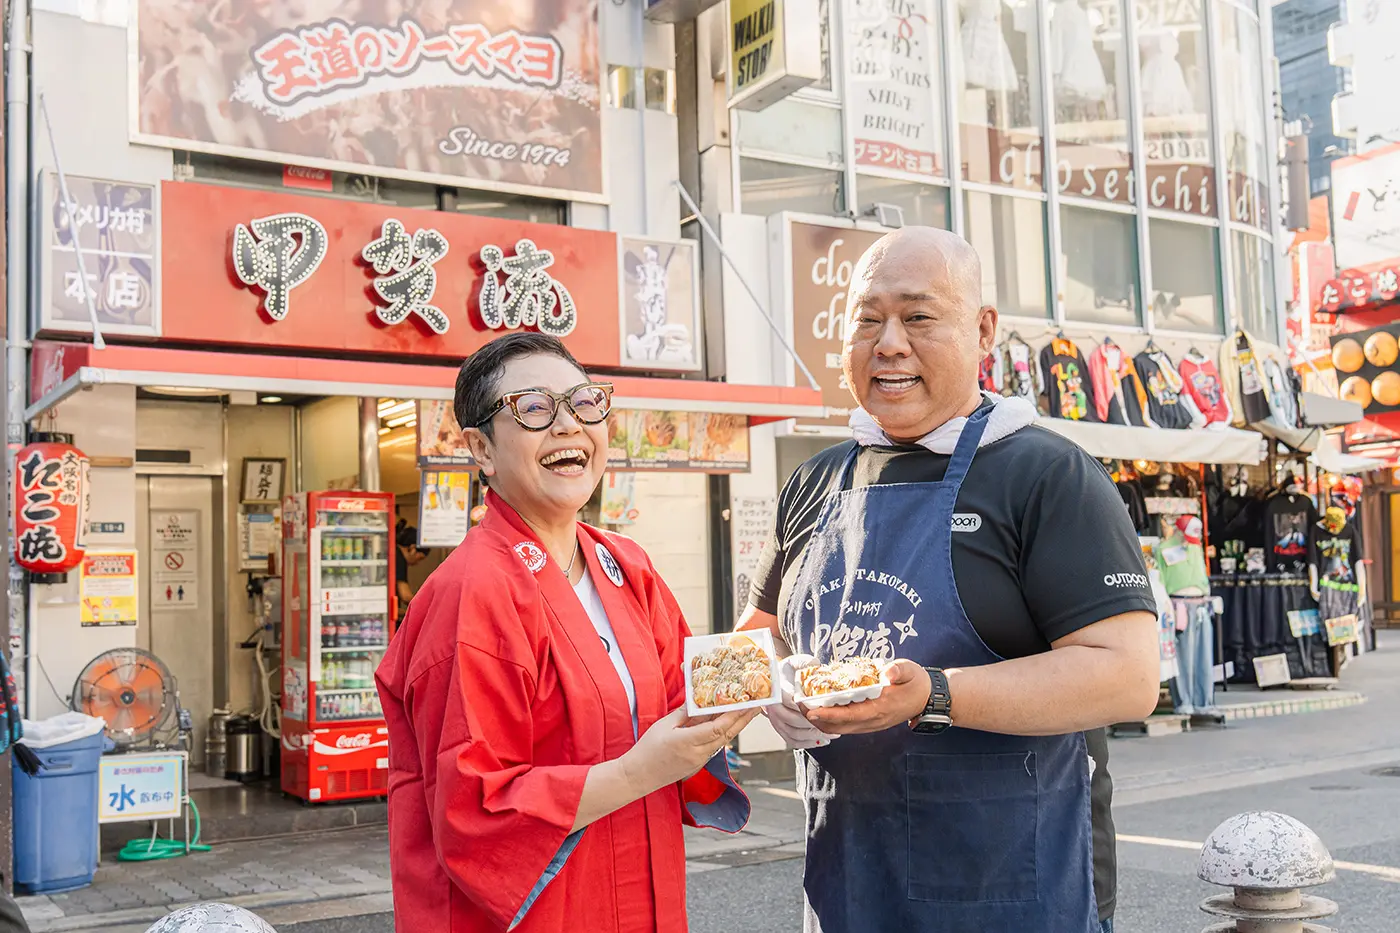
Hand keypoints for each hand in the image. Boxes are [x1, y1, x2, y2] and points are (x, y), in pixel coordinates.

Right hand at [622, 706, 758, 794]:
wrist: (639, 776)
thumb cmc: (648, 750)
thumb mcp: (664, 726)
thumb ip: (683, 713)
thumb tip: (697, 699)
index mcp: (689, 742)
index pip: (718, 728)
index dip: (735, 715)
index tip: (747, 703)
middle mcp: (698, 754)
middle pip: (727, 735)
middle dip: (744, 719)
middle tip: (758, 705)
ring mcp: (699, 761)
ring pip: (723, 741)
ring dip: (736, 726)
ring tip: (747, 711)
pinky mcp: (698, 763)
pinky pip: (715, 746)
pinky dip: (723, 733)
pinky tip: (727, 724)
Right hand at [763, 654, 837, 749]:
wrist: (774, 684)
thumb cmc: (786, 674)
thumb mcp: (793, 663)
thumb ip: (803, 661)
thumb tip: (815, 664)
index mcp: (777, 691)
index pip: (790, 700)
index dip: (805, 706)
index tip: (822, 707)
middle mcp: (774, 708)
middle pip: (793, 720)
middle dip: (813, 723)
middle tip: (832, 724)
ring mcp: (776, 722)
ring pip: (794, 734)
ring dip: (813, 736)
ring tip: (831, 734)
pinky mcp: (780, 730)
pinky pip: (793, 741)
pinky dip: (807, 743)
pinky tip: (821, 740)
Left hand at [804, 660, 931, 734]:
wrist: (927, 698)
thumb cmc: (915, 682)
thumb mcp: (910, 670)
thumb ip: (899, 670)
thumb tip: (887, 671)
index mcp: (881, 708)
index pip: (850, 715)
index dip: (829, 714)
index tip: (811, 710)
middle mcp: (873, 721)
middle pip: (839, 727)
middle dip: (817, 719)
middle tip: (800, 705)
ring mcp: (871, 724)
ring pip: (840, 729)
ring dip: (822, 721)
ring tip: (805, 707)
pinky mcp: (869, 724)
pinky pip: (846, 726)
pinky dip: (831, 720)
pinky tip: (821, 708)